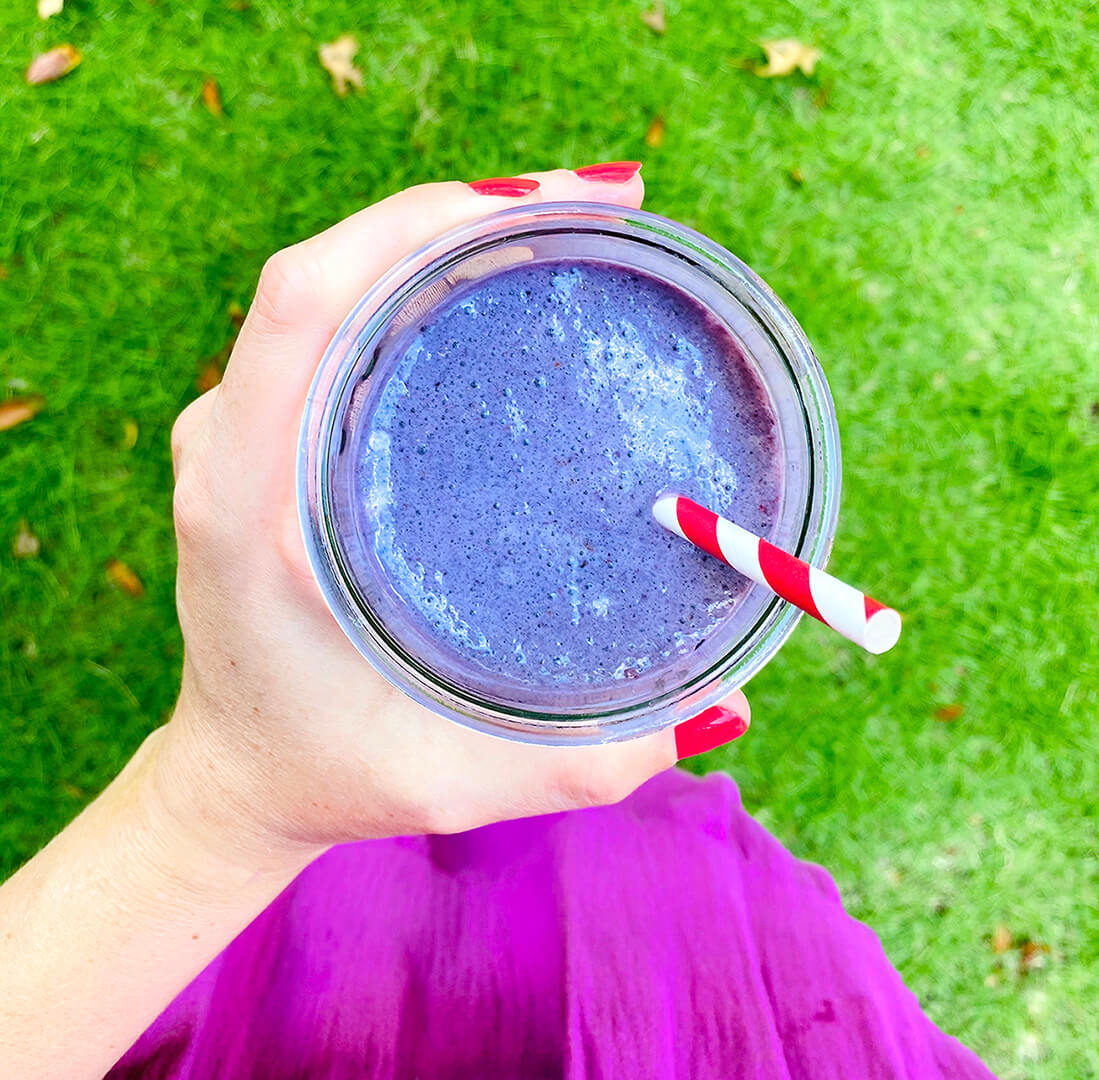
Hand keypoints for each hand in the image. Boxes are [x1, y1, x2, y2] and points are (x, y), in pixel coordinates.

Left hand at [158, 168, 750, 860]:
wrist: (235, 777)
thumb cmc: (329, 774)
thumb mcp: (456, 780)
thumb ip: (590, 759)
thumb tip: (724, 705)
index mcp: (252, 502)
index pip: (308, 300)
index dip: (418, 223)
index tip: (551, 203)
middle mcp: (233, 446)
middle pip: (336, 267)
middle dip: (467, 211)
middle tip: (604, 209)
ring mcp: (240, 433)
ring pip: (337, 284)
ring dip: (445, 238)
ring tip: (566, 231)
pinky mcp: (263, 438)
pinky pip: (335, 324)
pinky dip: (417, 282)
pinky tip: (498, 289)